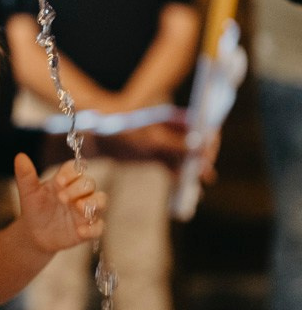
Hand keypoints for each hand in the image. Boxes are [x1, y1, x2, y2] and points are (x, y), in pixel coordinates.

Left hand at [16, 152, 104, 251]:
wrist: (34, 234)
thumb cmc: (34, 208)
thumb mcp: (28, 193)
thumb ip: (26, 175)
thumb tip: (20, 156)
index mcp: (66, 181)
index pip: (76, 169)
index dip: (71, 172)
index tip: (59, 181)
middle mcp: (79, 193)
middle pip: (89, 183)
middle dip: (78, 188)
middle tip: (61, 198)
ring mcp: (85, 210)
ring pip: (101, 200)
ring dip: (93, 202)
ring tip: (78, 207)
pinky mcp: (88, 228)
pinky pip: (99, 227)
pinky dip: (92, 228)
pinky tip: (80, 230)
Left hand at [89, 121, 218, 183]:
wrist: (101, 141)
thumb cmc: (124, 132)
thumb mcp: (151, 139)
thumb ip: (175, 144)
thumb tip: (201, 146)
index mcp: (173, 118)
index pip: (201, 124)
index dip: (209, 138)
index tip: (209, 154)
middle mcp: (173, 130)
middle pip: (197, 144)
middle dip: (203, 158)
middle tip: (205, 174)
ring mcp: (167, 144)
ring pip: (187, 159)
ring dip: (195, 171)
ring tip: (200, 184)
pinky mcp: (159, 157)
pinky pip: (175, 168)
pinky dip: (182, 178)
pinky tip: (189, 190)